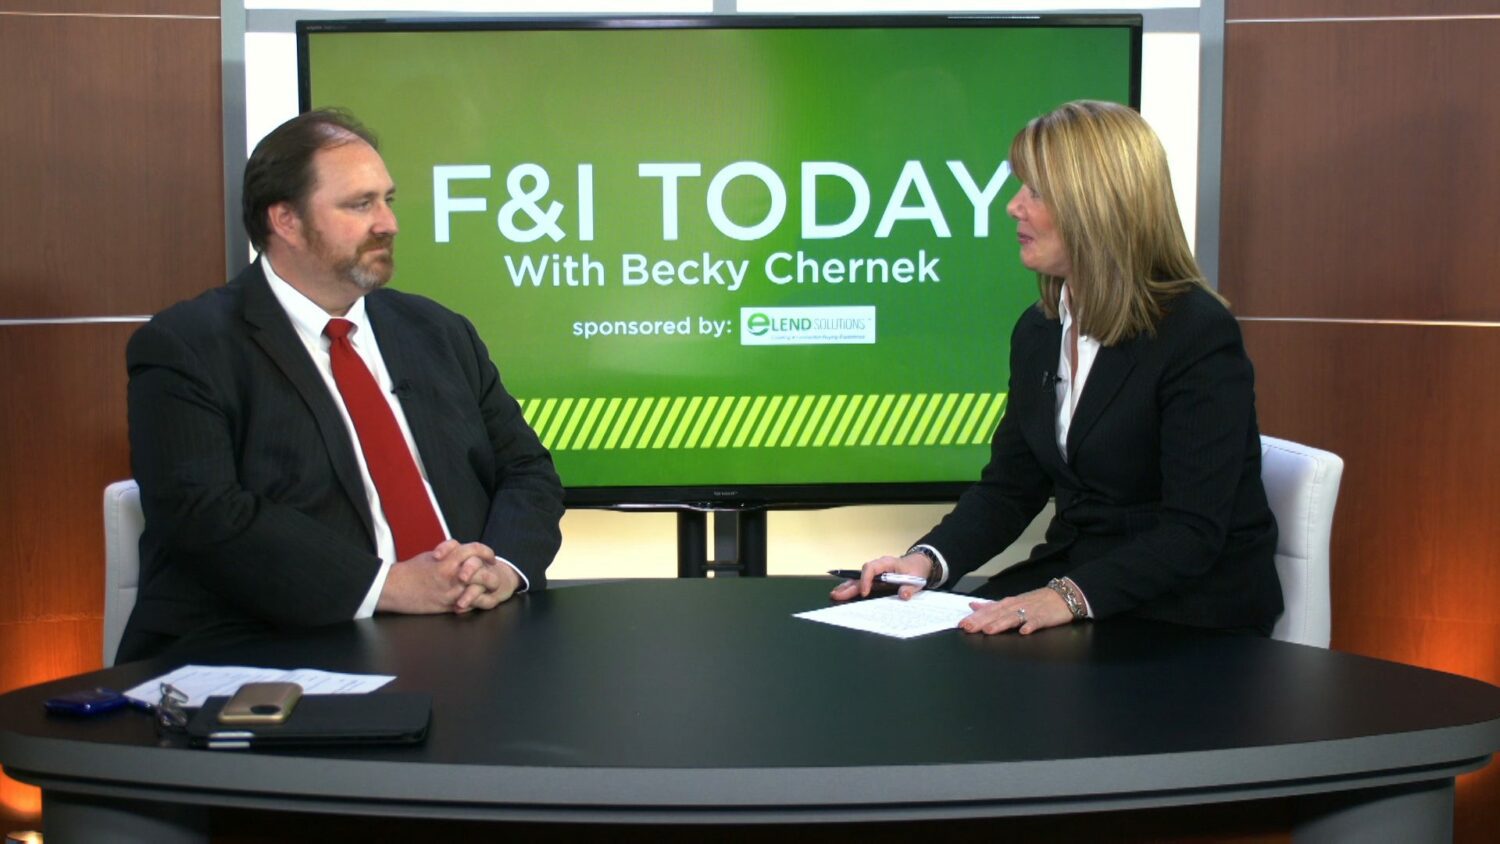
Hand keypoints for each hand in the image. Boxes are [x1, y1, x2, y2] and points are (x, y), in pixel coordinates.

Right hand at [377, 540, 506, 614]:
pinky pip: (470, 604)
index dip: (486, 552)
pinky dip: (476, 602)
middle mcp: (452, 576)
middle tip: (494, 573)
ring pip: (479, 590)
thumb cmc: (411, 571)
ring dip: (487, 589)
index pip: (475, 550)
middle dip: (492, 573)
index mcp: (448, 560)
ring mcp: (451, 593)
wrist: (394, 588)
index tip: (489, 556)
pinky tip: (479, 600)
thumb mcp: (431, 556)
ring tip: (490, 588)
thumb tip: (462, 552)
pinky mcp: (447, 606)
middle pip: (483, 572)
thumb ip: (449, 553)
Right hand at [829, 552, 931, 601]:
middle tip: (836, 594)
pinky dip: (852, 588)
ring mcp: (875, 573)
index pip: (871, 568)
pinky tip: (843, 594)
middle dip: (849, 585)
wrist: (918, 564)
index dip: (866, 580)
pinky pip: (862, 583)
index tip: (864, 593)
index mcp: (887, 563)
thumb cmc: (916, 570)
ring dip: (847, 587)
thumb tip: (903, 596)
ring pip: (858, 579)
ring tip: (835, 595)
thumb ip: (910, 588)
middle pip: (860, 575)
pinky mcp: (875, 580)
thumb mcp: (916, 579)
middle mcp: (878, 567)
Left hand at [959, 586, 1072, 634]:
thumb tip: (973, 606)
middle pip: (997, 614)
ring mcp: (1031, 611)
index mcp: (1008, 603)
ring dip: (1001, 624)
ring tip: (989, 630)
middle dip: (982, 621)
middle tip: (968, 628)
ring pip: (1013, 617)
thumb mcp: (1013, 601)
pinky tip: (1024, 632)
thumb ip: (993, 606)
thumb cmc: (1037, 600)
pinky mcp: (1045, 617)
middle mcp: (1017, 606)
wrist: (1064, 595)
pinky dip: (1030, 625)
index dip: (975, 617)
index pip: (989, 610)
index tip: (961, 624)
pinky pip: (1037, 621)